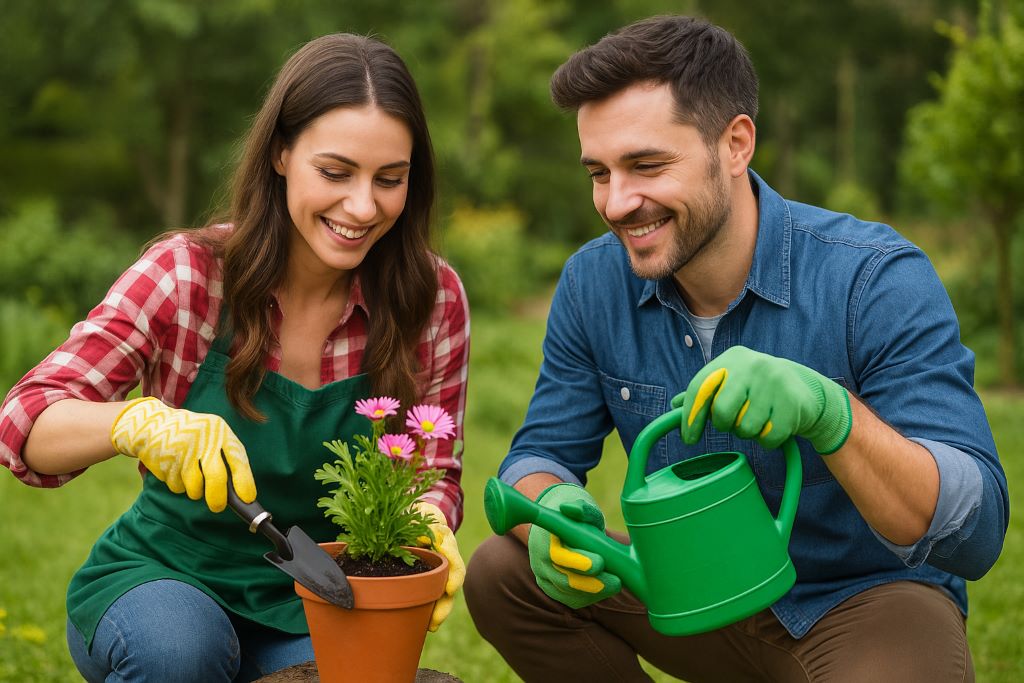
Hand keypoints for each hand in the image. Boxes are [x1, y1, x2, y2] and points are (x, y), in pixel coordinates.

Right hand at [110, 397, 256, 511]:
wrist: (153, 424)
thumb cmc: (194, 436)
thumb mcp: (214, 436)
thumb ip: (227, 457)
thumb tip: (239, 493)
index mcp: (220, 431)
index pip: (238, 459)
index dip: (245, 481)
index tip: (248, 499)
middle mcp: (203, 439)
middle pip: (216, 477)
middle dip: (218, 498)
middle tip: (218, 507)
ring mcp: (182, 450)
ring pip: (195, 487)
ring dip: (195, 490)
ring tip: (191, 475)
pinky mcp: (164, 462)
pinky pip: (177, 487)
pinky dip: (178, 485)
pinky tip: (175, 468)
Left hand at [414, 502, 464, 631]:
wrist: (420, 516)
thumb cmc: (420, 514)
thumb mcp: (420, 513)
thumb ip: (423, 522)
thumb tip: (426, 538)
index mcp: (446, 541)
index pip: (453, 558)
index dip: (453, 575)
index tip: (450, 588)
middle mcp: (448, 558)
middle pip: (453, 582)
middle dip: (446, 602)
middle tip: (436, 620)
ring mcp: (442, 570)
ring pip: (445, 593)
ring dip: (440, 611)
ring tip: (431, 626)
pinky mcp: (433, 578)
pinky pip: (434, 594)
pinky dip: (432, 609)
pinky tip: (427, 625)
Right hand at [527, 484, 620, 608]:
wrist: (560, 527)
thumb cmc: (576, 517)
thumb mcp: (581, 508)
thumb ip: (580, 508)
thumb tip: (570, 508)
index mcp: (544, 538)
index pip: (558, 555)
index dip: (578, 561)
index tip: (600, 563)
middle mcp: (540, 560)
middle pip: (563, 578)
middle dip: (590, 583)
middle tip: (616, 581)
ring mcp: (544, 576)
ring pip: (567, 592)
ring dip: (593, 592)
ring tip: (615, 584)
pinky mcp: (552, 589)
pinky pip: (570, 599)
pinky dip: (589, 597)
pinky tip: (605, 590)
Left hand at [673, 346, 851, 453]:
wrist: (806, 390)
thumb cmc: (757, 389)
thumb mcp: (732, 382)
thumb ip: (705, 393)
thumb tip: (674, 405)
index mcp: (732, 358)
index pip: (700, 387)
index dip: (690, 417)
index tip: (689, 439)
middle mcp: (753, 364)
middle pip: (721, 412)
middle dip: (725, 425)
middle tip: (735, 423)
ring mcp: (774, 382)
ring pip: (745, 428)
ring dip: (749, 432)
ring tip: (760, 418)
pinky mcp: (792, 403)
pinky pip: (767, 438)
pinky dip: (767, 440)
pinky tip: (775, 425)